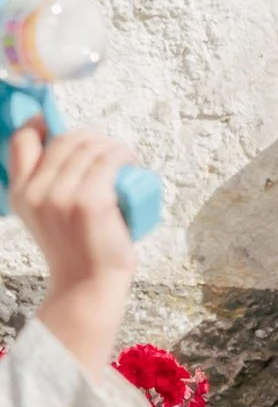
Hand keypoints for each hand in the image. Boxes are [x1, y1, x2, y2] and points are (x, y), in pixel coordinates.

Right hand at [7, 123, 136, 370]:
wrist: (87, 284)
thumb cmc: (75, 248)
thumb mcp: (46, 214)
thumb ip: (46, 185)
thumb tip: (68, 146)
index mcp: (20, 193)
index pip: (22, 140)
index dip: (40, 123)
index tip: (56, 122)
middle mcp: (37, 192)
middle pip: (66, 138)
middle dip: (90, 137)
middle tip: (107, 150)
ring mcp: (63, 196)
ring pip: (91, 147)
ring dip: (111, 145)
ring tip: (121, 156)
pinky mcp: (92, 200)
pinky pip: (110, 160)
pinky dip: (123, 153)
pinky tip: (128, 159)